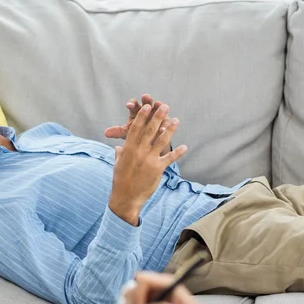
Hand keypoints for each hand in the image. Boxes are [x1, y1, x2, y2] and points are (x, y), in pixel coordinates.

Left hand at [105, 94, 172, 155]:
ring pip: (158, 108)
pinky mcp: (166, 122)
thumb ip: (117, 132)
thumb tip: (105, 133)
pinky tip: (165, 124)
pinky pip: (166, 121)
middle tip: (146, 97)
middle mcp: (148, 111)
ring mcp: (158, 115)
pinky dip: (165, 122)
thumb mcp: (126, 134)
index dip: (131, 103)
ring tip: (160, 105)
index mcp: (136, 112)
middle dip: (146, 99)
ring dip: (159, 106)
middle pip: (147, 102)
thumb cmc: (136, 136)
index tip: (129, 105)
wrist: (148, 145)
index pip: (133, 104)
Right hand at [108, 104, 186, 224]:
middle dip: (157, 117)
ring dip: (170, 129)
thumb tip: (118, 147)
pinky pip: (170, 159)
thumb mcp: (118, 164)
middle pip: (149, 130)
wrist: (126, 197)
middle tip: (164, 106)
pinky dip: (178, 153)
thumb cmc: (120, 180)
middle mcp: (139, 152)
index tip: (147, 107)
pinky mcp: (157, 169)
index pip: (135, 128)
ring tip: (176, 120)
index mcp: (128, 148)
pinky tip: (185, 147)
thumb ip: (120, 153)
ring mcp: (149, 160)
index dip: (142, 116)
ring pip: (161, 141)